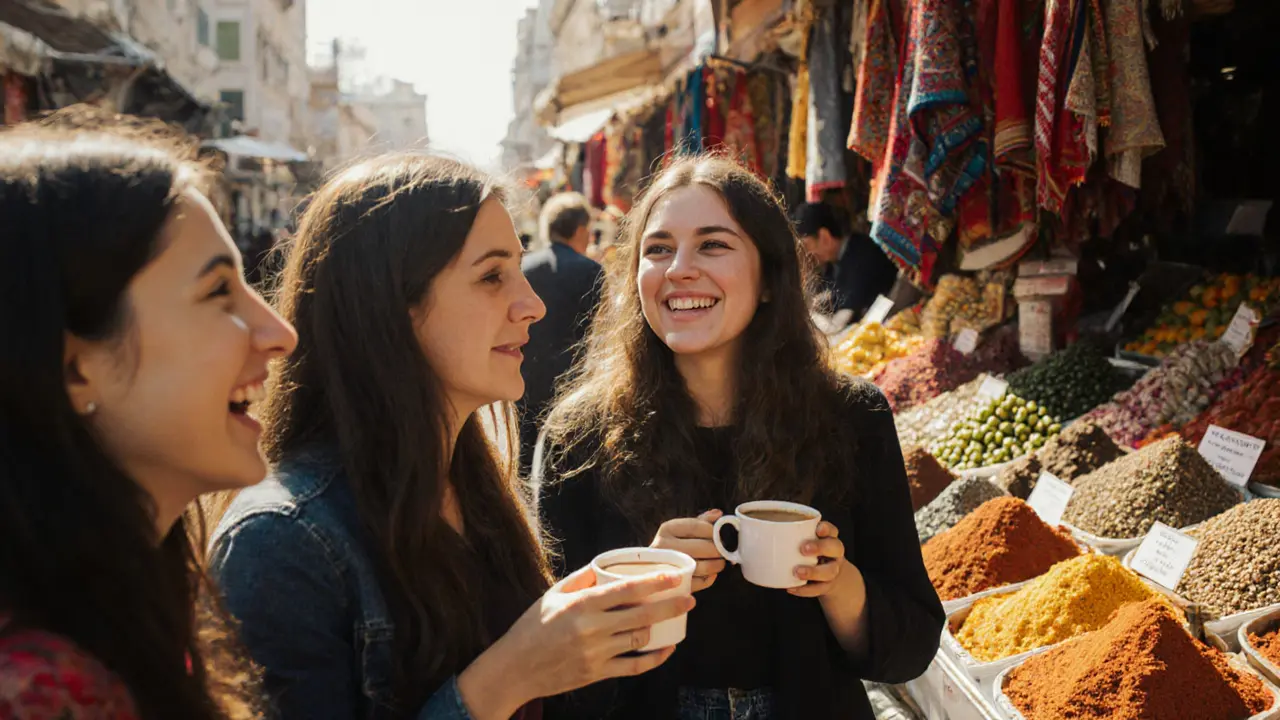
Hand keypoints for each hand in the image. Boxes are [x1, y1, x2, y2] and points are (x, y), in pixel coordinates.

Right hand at [459, 565, 693, 717]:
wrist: (514, 668)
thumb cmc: (532, 627)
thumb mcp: (553, 595)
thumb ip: (581, 579)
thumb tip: (605, 565)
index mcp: (582, 604)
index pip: (627, 590)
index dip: (655, 582)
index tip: (674, 575)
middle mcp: (592, 628)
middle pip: (642, 615)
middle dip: (671, 605)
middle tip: (690, 599)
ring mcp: (596, 653)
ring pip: (640, 640)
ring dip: (662, 628)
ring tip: (677, 618)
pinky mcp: (597, 673)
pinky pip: (633, 667)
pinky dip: (654, 659)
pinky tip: (666, 649)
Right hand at [651, 509, 726, 591]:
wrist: (649, 572)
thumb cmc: (670, 547)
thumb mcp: (680, 530)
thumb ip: (699, 522)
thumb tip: (718, 514)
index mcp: (667, 529)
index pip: (696, 526)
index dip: (713, 531)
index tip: (719, 535)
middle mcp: (665, 547)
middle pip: (703, 547)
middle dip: (718, 550)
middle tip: (723, 551)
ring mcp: (669, 566)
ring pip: (704, 566)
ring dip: (717, 565)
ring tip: (718, 562)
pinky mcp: (674, 585)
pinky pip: (700, 582)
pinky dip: (710, 578)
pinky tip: (710, 573)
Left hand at [789, 521, 846, 597]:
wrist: (828, 577)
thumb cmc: (810, 554)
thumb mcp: (805, 542)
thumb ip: (790, 537)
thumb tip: (758, 535)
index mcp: (829, 538)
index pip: (832, 529)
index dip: (826, 528)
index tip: (818, 529)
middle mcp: (834, 553)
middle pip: (836, 547)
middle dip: (821, 547)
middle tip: (803, 549)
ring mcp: (833, 569)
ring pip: (830, 571)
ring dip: (813, 572)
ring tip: (797, 572)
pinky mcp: (827, 586)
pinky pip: (819, 589)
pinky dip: (806, 590)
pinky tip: (792, 587)